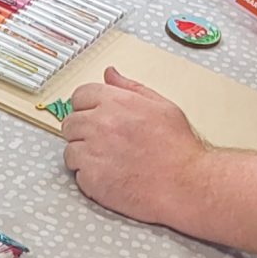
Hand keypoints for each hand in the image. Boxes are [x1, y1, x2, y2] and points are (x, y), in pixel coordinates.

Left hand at [62, 68, 208, 226]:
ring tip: (110, 162)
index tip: (94, 117)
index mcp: (116, 102)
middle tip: (104, 143)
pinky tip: (110, 176)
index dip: (86, 107)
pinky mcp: (92, 179)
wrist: (187, 183)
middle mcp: (101, 124)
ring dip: (84, 156)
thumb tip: (110, 74)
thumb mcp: (161, 106)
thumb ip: (130, 87)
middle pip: (70, 123)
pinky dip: (89, 177)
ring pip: (70, 150)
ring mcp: (94, 152)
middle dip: (83, 132)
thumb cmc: (179, 148)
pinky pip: (77, 174)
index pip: (79, 95)